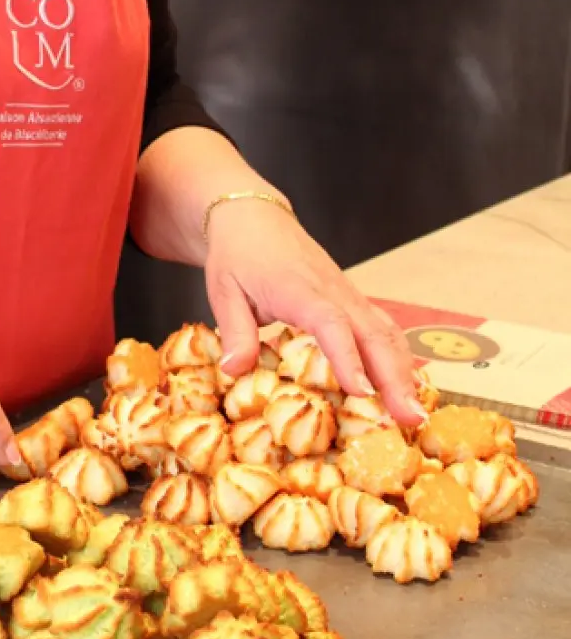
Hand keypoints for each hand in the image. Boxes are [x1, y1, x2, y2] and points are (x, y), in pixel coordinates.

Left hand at [203, 199, 425, 427]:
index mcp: (298, 290)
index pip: (330, 323)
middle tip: (410, 420)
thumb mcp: (223, 291)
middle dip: (394, 378)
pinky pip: (383, 329)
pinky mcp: (353, 301)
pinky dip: (399, 359)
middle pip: (373, 333)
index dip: (347, 357)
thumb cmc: (238, 256)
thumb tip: (235, 371)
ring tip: (415, 415)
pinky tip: (409, 390)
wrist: (254, 217)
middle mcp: (333, 292)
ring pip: (386, 332)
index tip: (362, 391)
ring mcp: (348, 295)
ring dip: (404, 373)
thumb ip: (235, 332)